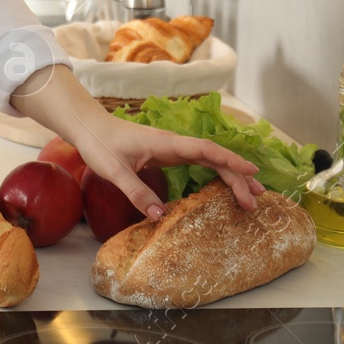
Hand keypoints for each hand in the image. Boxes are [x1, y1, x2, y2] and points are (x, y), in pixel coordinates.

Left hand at [71, 112, 266, 220]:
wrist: (89, 127)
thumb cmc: (99, 144)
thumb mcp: (114, 171)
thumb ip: (136, 192)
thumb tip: (160, 215)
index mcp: (165, 143)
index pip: (204, 149)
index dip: (229, 160)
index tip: (251, 172)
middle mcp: (173, 143)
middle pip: (214, 157)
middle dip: (237, 177)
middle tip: (255, 200)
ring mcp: (172, 148)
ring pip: (209, 159)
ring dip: (231, 175)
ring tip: (252, 194)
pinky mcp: (167, 154)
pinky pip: (199, 162)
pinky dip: (216, 173)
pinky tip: (225, 185)